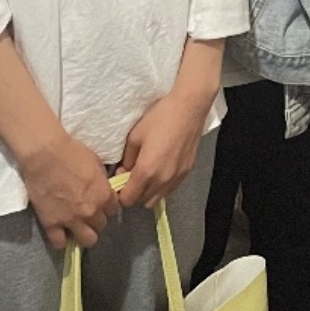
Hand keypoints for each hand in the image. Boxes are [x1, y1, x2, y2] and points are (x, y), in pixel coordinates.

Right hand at [18, 131, 118, 248]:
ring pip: (87, 240)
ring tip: (77, 227)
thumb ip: (101, 182)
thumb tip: (102, 190)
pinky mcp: (51, 224)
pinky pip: (60, 243)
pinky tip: (60, 232)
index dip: (106, 207)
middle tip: (87, 213)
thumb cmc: (72, 152)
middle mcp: (91, 211)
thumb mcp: (97, 163)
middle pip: (101, 226)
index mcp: (104, 195)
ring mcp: (71, 220)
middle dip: (96, 220)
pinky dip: (61, 240)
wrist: (45, 154)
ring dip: (84, 234)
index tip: (100, 204)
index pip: (113, 211)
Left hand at [118, 85, 210, 209]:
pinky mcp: (186, 172)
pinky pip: (169, 189)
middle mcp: (162, 180)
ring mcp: (176, 178)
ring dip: (148, 192)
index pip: (128, 200)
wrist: (189, 108)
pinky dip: (161, 186)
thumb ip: (127, 159)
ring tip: (147, 174)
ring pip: (156, 199)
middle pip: (141, 202)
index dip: (120, 193)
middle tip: (131, 177)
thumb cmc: (159, 118)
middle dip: (134, 193)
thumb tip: (123, 172)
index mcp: (146, 171)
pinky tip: (160, 169)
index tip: (119, 181)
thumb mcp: (135, 136)